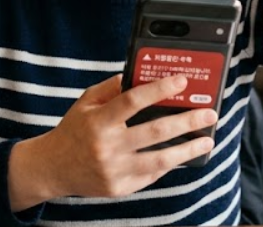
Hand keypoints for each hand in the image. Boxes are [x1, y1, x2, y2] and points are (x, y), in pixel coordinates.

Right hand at [7, 74, 217, 209]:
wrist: (53, 168)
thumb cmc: (74, 130)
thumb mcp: (86, 103)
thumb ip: (112, 88)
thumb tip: (141, 75)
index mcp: (98, 121)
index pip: (133, 101)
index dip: (159, 89)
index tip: (182, 81)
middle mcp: (107, 147)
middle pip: (154, 132)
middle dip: (187, 121)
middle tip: (209, 113)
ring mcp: (114, 170)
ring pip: (160, 160)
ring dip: (188, 149)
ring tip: (207, 140)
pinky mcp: (120, 188)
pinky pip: (151, 175)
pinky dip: (169, 164)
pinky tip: (184, 154)